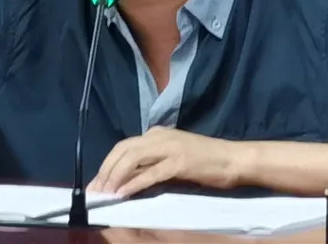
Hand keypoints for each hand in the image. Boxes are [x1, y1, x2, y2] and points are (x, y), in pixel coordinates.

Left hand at [88, 127, 249, 197]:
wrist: (233, 159)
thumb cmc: (205, 162)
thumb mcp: (173, 160)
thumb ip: (153, 164)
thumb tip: (129, 180)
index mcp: (157, 134)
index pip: (124, 146)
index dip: (107, 164)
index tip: (96, 183)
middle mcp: (159, 136)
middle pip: (123, 149)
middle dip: (106, 170)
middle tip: (95, 191)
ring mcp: (169, 147)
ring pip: (132, 158)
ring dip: (115, 176)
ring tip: (105, 193)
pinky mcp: (179, 162)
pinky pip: (151, 173)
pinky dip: (134, 183)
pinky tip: (124, 193)